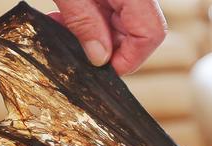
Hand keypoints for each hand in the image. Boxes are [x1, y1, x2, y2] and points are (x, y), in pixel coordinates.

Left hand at [51, 0, 166, 74]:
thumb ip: (84, 22)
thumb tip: (99, 58)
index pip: (150, 35)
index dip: (128, 59)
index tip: (100, 69)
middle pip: (137, 32)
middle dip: (104, 47)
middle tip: (71, 45)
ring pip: (122, 24)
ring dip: (91, 33)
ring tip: (60, 25)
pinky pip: (110, 10)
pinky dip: (89, 19)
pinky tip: (65, 16)